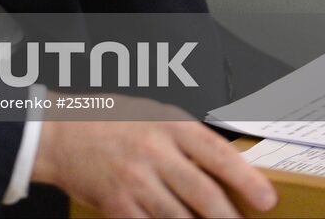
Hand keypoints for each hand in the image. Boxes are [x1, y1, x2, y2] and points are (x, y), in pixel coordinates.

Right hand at [33, 97, 277, 217]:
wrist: (57, 133)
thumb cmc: (107, 121)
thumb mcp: (151, 115)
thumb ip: (186, 139)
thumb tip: (227, 171)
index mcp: (167, 124)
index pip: (217, 153)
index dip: (246, 180)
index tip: (266, 199)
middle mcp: (153, 151)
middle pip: (204, 194)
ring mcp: (134, 180)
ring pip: (181, 217)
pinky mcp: (118, 204)